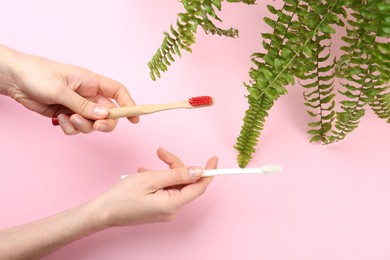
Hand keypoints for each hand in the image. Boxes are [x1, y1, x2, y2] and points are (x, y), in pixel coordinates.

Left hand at [0, 45, 138, 133]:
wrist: (14, 79)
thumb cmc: (37, 74)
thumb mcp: (60, 89)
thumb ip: (82, 104)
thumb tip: (103, 114)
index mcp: (91, 82)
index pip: (118, 92)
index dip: (129, 104)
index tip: (135, 118)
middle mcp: (87, 94)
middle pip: (108, 113)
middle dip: (104, 123)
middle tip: (95, 126)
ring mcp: (78, 106)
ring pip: (92, 123)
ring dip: (82, 126)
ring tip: (67, 118)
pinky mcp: (67, 114)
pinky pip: (77, 128)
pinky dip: (70, 128)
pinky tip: (58, 119)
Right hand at [91, 147, 216, 226]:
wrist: (103, 212)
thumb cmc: (123, 196)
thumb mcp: (151, 179)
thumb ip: (177, 174)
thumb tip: (199, 170)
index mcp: (173, 204)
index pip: (199, 187)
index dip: (208, 172)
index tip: (214, 159)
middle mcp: (172, 210)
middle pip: (184, 183)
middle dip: (175, 165)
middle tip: (161, 152)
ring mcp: (165, 210)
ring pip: (174, 184)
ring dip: (164, 171)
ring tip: (146, 167)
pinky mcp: (158, 209)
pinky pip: (165, 190)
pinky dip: (159, 179)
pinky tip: (145, 174)